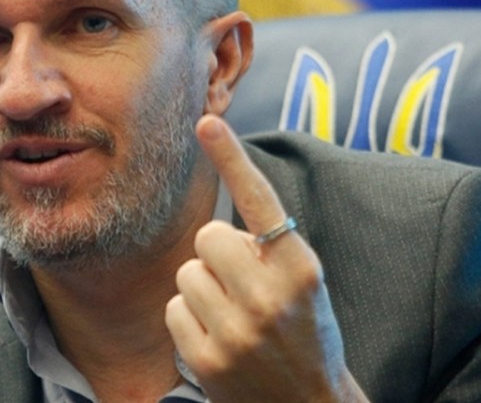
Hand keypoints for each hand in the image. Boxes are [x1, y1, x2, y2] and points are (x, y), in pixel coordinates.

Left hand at [165, 114, 366, 401]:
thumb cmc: (305, 333)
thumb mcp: (304, 283)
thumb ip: (269, 249)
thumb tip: (213, 224)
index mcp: (300, 268)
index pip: (262, 202)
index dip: (232, 158)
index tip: (207, 122)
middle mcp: (271, 296)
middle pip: (208, 235)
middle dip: (217, 254)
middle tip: (241, 283)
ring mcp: (238, 330)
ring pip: (188, 272)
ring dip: (203, 289)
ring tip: (234, 316)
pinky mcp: (209, 358)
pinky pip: (175, 309)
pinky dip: (190, 320)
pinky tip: (219, 339)